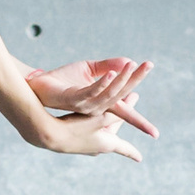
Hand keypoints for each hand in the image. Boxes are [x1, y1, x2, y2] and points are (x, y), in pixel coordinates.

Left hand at [28, 56, 156, 140]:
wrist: (39, 86)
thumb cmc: (63, 80)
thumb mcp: (89, 70)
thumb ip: (108, 66)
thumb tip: (128, 61)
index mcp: (101, 102)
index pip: (125, 106)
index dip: (140, 119)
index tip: (155, 133)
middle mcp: (95, 107)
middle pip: (121, 95)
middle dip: (135, 79)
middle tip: (149, 65)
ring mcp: (85, 105)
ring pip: (108, 94)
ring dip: (120, 79)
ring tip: (130, 65)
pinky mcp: (73, 99)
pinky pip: (90, 92)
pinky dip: (102, 83)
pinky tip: (111, 73)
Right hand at [30, 102, 144, 161]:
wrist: (49, 135)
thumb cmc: (75, 127)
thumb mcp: (101, 117)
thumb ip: (116, 113)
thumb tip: (131, 110)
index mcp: (107, 144)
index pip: (125, 148)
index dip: (132, 152)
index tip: (140, 159)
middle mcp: (98, 148)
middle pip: (114, 131)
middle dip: (121, 118)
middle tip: (131, 100)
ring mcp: (86, 146)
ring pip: (102, 129)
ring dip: (108, 118)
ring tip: (112, 108)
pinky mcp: (76, 141)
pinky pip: (91, 130)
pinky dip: (95, 121)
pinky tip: (91, 118)